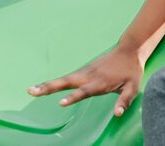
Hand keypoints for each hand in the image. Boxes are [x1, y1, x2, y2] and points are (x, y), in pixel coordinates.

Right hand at [28, 43, 144, 114]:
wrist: (129, 50)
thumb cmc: (131, 71)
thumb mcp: (133, 87)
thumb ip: (125, 100)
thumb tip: (118, 114)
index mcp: (100, 82)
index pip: (84, 91)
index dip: (73, 97)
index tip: (61, 102)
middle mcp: (89, 76)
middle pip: (66, 83)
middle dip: (49, 87)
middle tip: (32, 92)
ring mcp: (85, 71)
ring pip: (63, 79)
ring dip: (47, 85)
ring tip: (31, 91)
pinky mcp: (84, 70)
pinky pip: (67, 78)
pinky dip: (54, 82)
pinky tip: (43, 87)